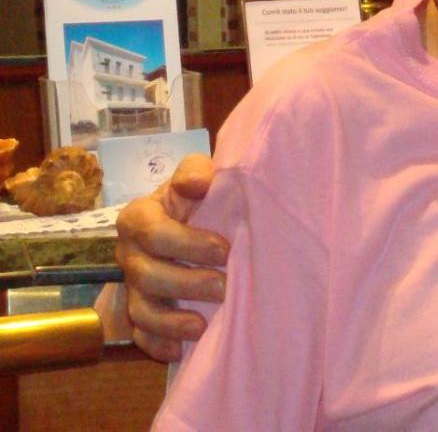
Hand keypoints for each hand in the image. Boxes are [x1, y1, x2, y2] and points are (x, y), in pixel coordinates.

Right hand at [114, 154, 227, 360]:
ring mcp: (131, 285)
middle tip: (224, 287)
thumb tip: (199, 183)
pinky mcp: (138, 311)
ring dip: (170, 322)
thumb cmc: (196, 196)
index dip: (187, 244)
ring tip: (202, 326)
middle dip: (186, 284)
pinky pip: (139, 334)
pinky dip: (157, 344)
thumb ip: (195, 172)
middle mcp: (128, 253)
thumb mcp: (195, 174)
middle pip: (146, 275)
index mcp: (138, 217)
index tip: (224, 250)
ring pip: (140, 310)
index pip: (153, 233)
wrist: (193, 219)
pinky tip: (180, 351)